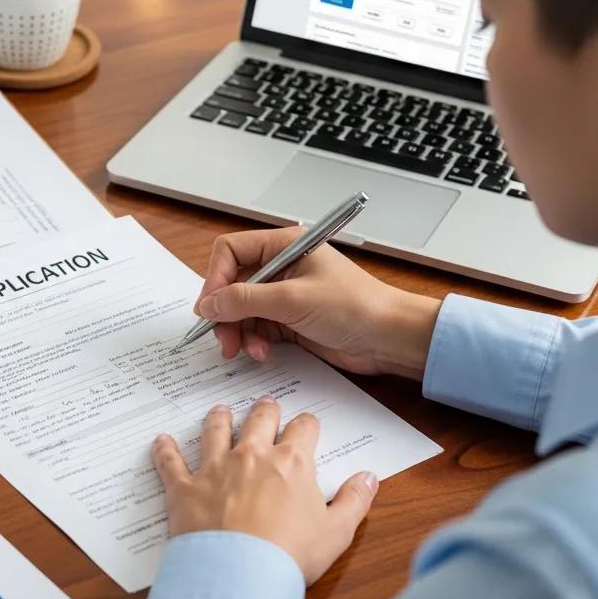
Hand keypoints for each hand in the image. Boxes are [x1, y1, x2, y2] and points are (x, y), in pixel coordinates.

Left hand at [153, 398, 376, 584]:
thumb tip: (369, 476)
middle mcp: (251, 455)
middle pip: (259, 420)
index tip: (307, 426)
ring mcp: (215, 468)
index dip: (307, 425)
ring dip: (218, 419)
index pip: (303, 428)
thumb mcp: (337, 532)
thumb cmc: (291, 556)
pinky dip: (164, 449)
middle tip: (266, 407)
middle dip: (265, 411)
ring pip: (215, 431)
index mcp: (291, 462)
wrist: (240, 576)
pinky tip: (161, 440)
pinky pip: (170, 461)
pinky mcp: (184, 488)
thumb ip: (355, 500)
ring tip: (219, 411)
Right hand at [195, 227, 440, 377]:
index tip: (210, 307)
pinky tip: (262, 353)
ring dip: (238, 331)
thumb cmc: (355, 306)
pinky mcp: (288, 320)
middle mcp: (280, 267)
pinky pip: (256, 328)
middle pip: (231, 284)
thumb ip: (245, 300)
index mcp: (282, 246)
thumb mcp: (292, 299)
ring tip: (245, 350)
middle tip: (223, 338)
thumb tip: (208, 304)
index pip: (230, 252)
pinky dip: (253, 341)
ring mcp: (283, 294)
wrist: (389, 338)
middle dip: (224, 312)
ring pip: (240, 310)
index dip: (215, 278)